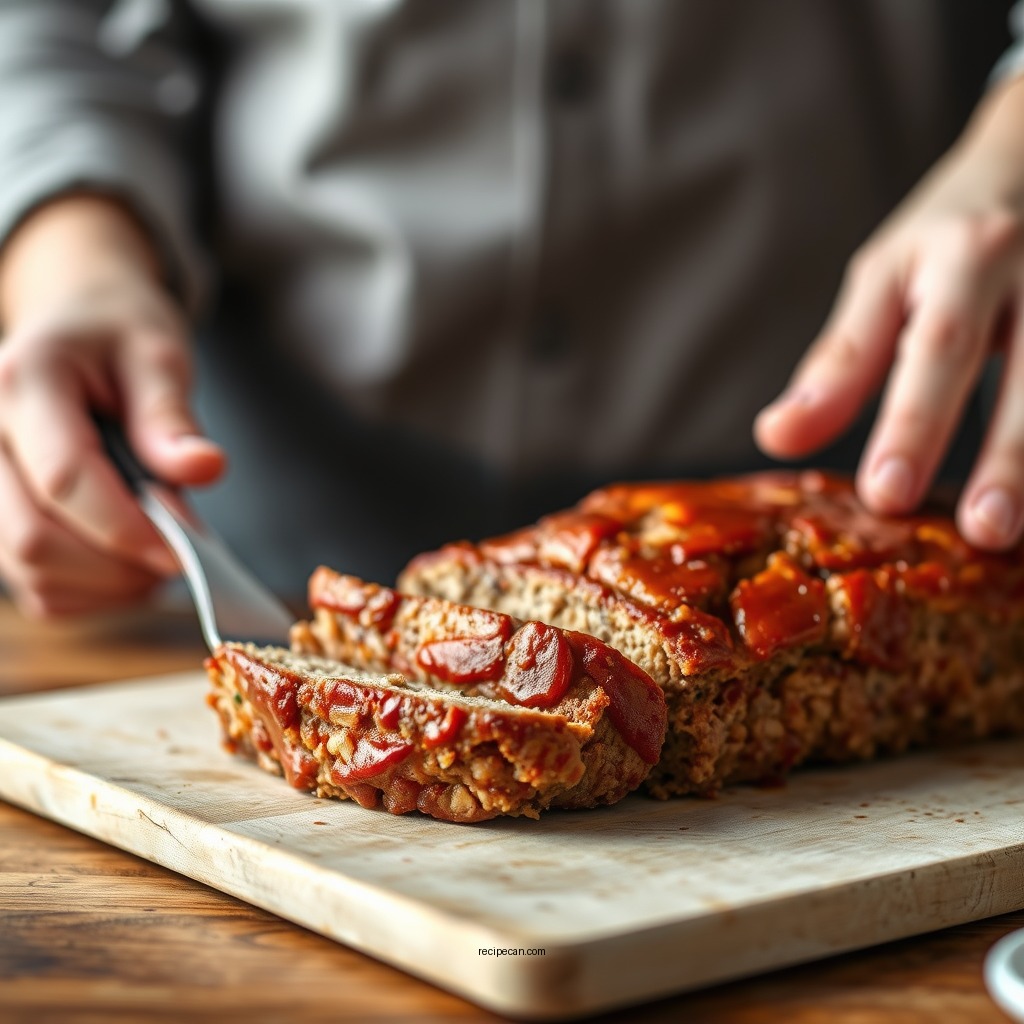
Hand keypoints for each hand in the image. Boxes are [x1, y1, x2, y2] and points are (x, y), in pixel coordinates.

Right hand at [0, 195, 224, 616]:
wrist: (75, 323)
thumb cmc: (118, 335)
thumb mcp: (158, 356)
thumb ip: (172, 419)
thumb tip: (204, 470)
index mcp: (21, 383)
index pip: (65, 478)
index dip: (127, 527)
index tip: (185, 550)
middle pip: (33, 538)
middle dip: (118, 565)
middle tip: (180, 556)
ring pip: (29, 571)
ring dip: (106, 584)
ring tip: (158, 553)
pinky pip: (32, 585)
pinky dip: (88, 592)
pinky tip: (127, 564)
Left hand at [755, 75, 1023, 550]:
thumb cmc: (949, 233)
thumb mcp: (885, 278)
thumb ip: (840, 361)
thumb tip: (776, 437)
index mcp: (967, 258)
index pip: (936, 350)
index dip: (912, 425)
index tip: (884, 496)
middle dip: (1007, 460)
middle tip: (982, 533)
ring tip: (1017, 537)